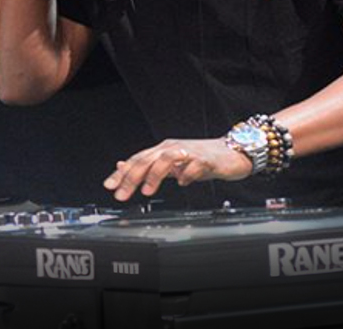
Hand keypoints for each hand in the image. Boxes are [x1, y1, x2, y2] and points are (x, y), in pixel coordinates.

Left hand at [103, 138, 253, 201]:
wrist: (233, 152)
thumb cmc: (202, 158)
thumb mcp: (171, 163)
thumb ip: (148, 165)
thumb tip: (122, 166)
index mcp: (163, 150)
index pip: (137, 159)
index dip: (122, 172)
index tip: (109, 186)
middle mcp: (173, 148)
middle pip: (148, 159)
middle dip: (132, 177)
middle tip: (121, 195)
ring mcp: (189, 152)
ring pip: (167, 158)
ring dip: (155, 174)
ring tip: (147, 191)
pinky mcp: (206, 159)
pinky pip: (194, 165)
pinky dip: (186, 174)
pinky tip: (182, 183)